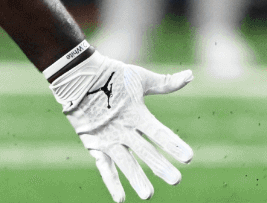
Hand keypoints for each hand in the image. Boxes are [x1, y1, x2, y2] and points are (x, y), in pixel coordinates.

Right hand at [52, 48, 194, 201]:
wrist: (77, 77)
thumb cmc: (112, 75)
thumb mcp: (139, 78)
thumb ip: (165, 83)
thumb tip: (190, 76)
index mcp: (136, 113)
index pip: (158, 133)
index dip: (173, 145)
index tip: (189, 158)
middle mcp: (123, 129)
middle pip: (145, 152)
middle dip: (161, 166)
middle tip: (176, 180)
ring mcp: (108, 139)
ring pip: (125, 163)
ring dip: (137, 179)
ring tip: (148, 195)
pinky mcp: (95, 145)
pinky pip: (104, 168)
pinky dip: (112, 183)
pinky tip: (121, 199)